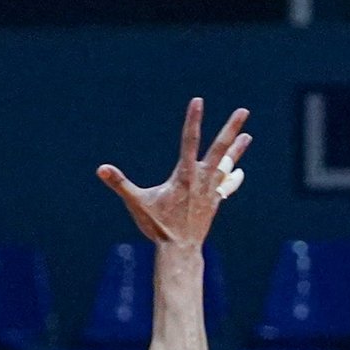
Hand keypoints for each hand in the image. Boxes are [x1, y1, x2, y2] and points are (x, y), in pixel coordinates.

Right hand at [97, 98, 251, 245]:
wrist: (180, 248)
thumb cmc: (158, 226)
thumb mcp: (137, 203)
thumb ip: (120, 184)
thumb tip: (101, 169)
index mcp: (184, 174)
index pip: (189, 140)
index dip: (193, 119)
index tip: (198, 100)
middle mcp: (201, 178)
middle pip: (220, 148)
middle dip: (231, 128)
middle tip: (243, 111)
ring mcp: (210, 190)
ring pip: (227, 165)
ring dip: (237, 150)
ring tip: (247, 136)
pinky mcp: (214, 202)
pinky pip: (227, 186)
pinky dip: (233, 178)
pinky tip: (239, 171)